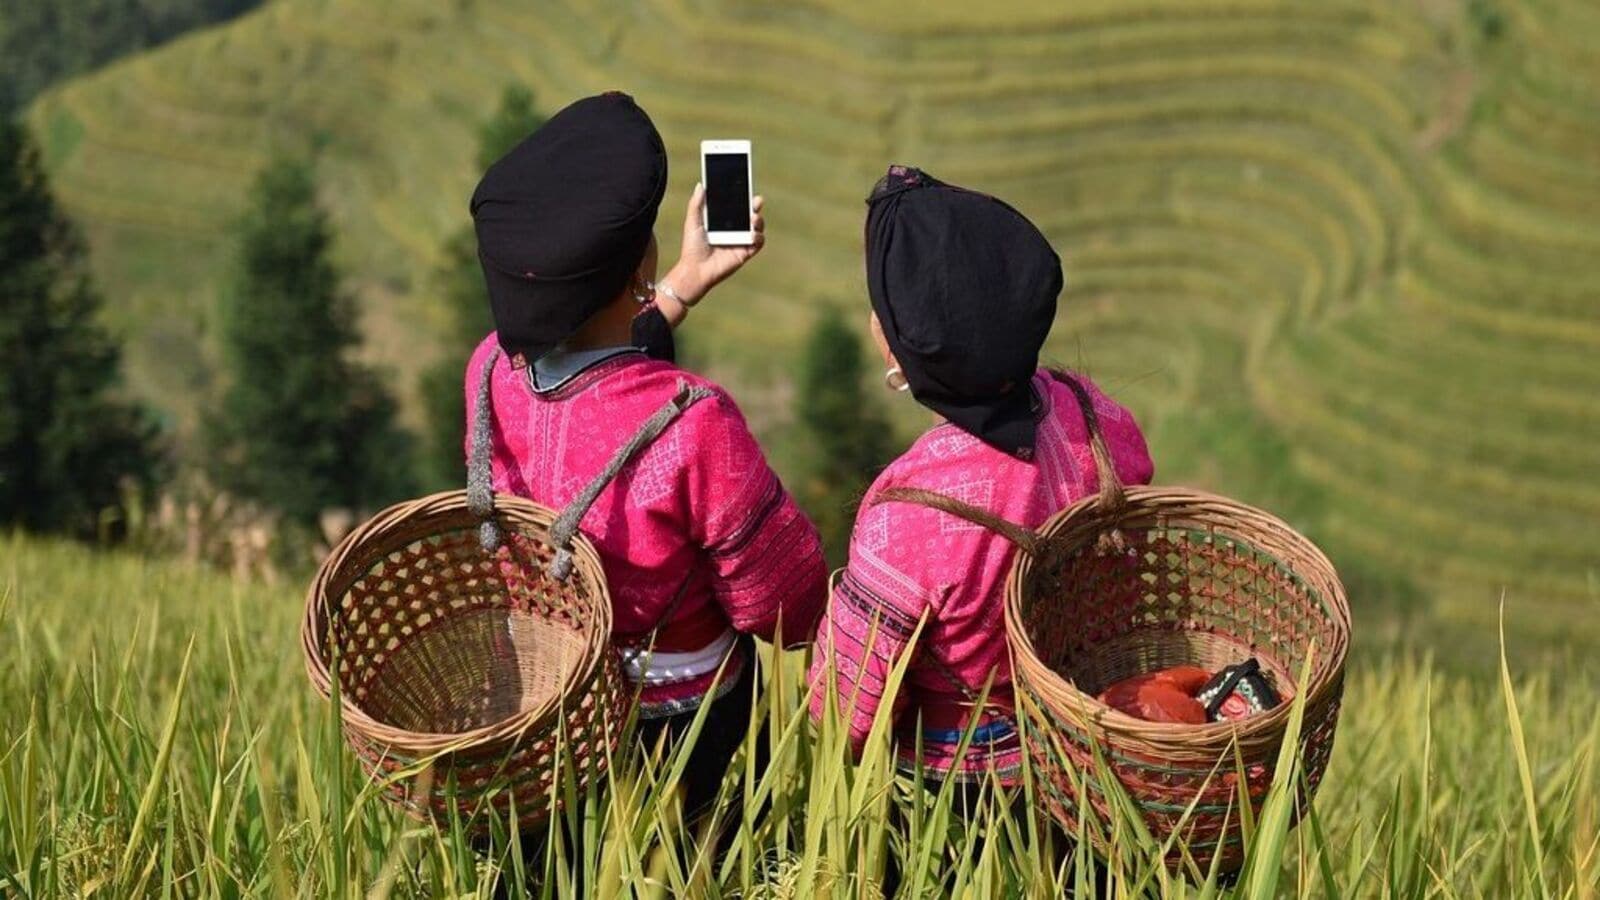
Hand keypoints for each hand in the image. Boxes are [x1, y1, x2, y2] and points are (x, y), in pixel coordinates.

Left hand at [664, 183, 765, 303]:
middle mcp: (734, 229)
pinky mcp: (745, 253)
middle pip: (750, 213)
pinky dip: (759, 237)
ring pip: (757, 226)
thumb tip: (700, 185)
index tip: (747, 187)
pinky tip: (752, 234)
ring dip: (759, 221)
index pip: (737, 205)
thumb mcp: (692, 222)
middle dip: (756, 206)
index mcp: (723, 220)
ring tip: (753, 219)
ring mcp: (741, 240)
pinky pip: (758, 243)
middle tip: (756, 201)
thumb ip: (696, 204)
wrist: (695, 269)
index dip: (744, 196)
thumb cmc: (692, 247)